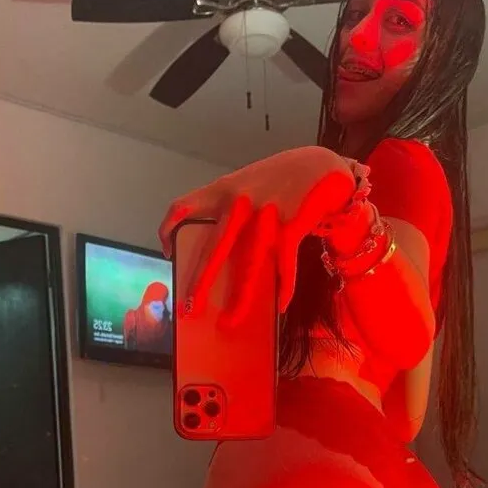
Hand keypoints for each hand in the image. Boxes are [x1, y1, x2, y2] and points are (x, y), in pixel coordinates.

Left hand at [159, 146, 357, 324]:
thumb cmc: (279, 179)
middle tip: (189, 309)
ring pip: (248, 268)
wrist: (320, 164)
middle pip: (212, 251)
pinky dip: (284, 289)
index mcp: (222, 191)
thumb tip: (218, 256)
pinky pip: (283, 267)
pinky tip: (280, 305)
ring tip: (230, 322)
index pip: (183, 207)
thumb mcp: (247, 184)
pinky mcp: (289, 227)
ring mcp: (264, 216)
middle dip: (199, 284)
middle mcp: (238, 202)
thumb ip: (229, 209)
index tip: (167, 250)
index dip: (168, 230)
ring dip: (240, 300)